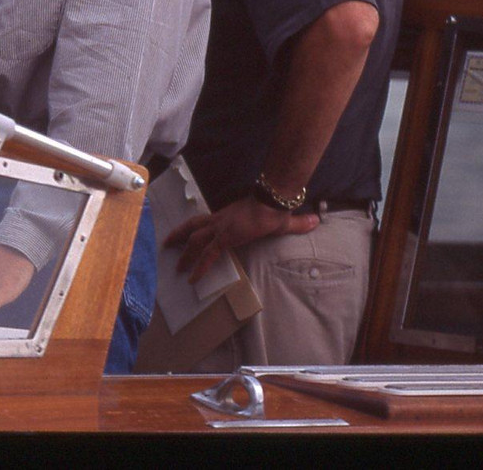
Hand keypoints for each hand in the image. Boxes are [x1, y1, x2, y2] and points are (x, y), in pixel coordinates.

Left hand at [165, 197, 319, 283]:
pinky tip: (192, 280)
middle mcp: (220, 220)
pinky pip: (207, 254)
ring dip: (184, 254)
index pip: (206, 221)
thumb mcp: (283, 219)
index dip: (195, 228)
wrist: (273, 202)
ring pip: (195, 240)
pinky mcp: (226, 237)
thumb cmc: (276, 209)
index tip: (186, 236)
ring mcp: (221, 228)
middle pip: (194, 226)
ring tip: (176, 268)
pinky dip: (199, 267)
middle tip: (167, 245)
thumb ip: (297, 223)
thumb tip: (315, 221)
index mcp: (228, 216)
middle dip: (179, 236)